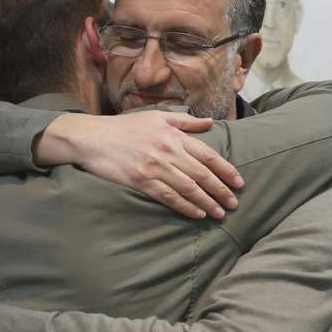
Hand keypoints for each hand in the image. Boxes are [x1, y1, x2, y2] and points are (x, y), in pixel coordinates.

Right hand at [36, 112, 243, 218]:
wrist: (92, 138)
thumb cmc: (125, 127)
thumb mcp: (156, 116)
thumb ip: (185, 121)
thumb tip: (210, 123)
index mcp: (174, 135)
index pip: (208, 155)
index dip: (226, 170)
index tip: (239, 182)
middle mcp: (168, 151)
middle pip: (202, 174)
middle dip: (221, 190)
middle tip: (235, 203)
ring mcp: (155, 167)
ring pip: (189, 188)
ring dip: (207, 202)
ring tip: (220, 213)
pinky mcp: (142, 182)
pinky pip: (169, 197)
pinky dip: (186, 207)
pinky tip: (197, 214)